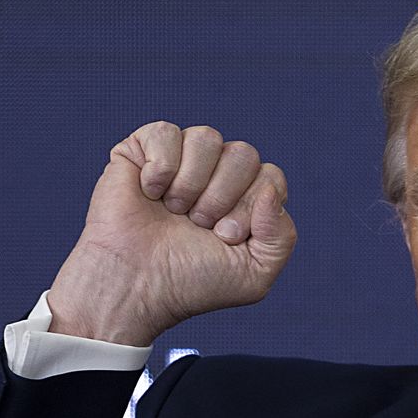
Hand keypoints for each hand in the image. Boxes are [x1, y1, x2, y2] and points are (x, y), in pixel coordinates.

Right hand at [47, 121, 296, 345]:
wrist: (135, 285)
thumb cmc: (191, 283)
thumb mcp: (254, 274)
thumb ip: (282, 236)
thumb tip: (270, 190)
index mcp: (245, 200)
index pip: (271, 177)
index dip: (250, 205)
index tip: (225, 236)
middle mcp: (216, 175)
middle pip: (244, 154)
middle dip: (223, 195)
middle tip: (198, 224)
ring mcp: (180, 160)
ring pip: (207, 137)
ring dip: (192, 183)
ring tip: (174, 211)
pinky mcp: (142, 151)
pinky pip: (166, 132)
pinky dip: (160, 167)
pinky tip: (148, 193)